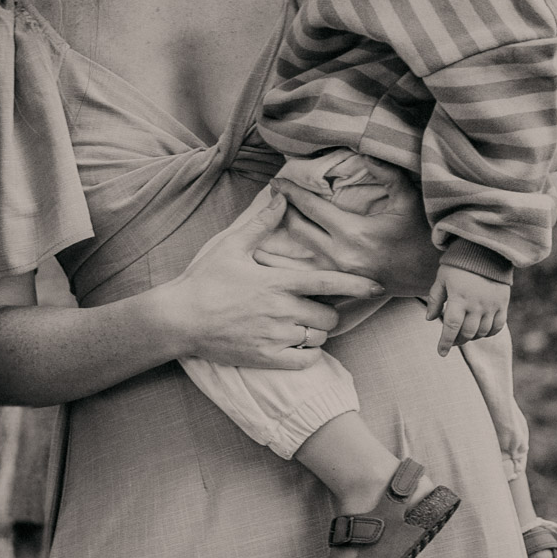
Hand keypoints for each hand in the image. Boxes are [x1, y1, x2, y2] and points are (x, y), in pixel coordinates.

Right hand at [167, 190, 385, 369]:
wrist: (180, 318)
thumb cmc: (205, 278)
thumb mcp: (231, 244)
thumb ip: (261, 223)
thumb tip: (279, 196)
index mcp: (277, 281)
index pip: (328, 282)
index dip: (356, 284)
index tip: (376, 286)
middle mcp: (281, 310)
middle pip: (329, 315)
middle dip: (328, 311)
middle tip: (314, 306)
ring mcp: (275, 336)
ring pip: (319, 337)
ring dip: (316, 331)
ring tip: (301, 324)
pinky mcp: (266, 358)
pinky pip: (305, 361)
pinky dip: (307, 354)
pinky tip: (296, 345)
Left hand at [264, 161, 438, 296]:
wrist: (435, 276)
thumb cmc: (422, 235)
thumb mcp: (409, 200)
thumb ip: (387, 173)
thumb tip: (365, 150)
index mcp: (353, 232)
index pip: (311, 208)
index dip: (291, 192)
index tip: (275, 181)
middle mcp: (340, 256)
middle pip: (298, 231)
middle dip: (279, 213)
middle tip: (265, 199)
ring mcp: (339, 276)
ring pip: (296, 260)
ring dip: (275, 246)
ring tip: (254, 235)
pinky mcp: (342, 290)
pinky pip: (309, 281)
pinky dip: (289, 272)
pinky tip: (273, 267)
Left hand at [426, 266, 509, 357]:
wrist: (485, 251)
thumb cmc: (459, 264)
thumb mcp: (442, 278)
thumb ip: (435, 299)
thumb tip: (429, 319)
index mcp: (459, 298)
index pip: (450, 327)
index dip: (445, 342)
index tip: (441, 353)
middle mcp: (476, 305)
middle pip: (467, 333)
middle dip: (457, 340)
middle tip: (452, 341)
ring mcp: (491, 305)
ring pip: (481, 332)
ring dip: (472, 337)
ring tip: (464, 334)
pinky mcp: (502, 304)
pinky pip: (497, 326)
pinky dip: (488, 333)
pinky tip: (481, 331)